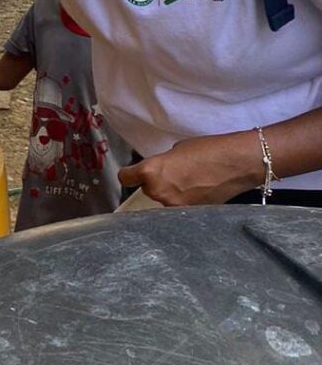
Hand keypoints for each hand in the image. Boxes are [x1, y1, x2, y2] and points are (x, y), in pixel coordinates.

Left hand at [118, 131, 263, 205]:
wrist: (237, 163)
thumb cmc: (207, 150)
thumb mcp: (175, 151)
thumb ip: (161, 164)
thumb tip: (158, 172)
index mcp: (151, 172)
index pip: (126, 178)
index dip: (130, 175)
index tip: (132, 174)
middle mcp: (159, 192)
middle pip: (147, 190)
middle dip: (155, 183)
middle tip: (171, 174)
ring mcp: (175, 206)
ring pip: (163, 200)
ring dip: (170, 194)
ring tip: (188, 182)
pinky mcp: (191, 214)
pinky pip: (179, 208)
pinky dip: (184, 201)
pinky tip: (196, 190)